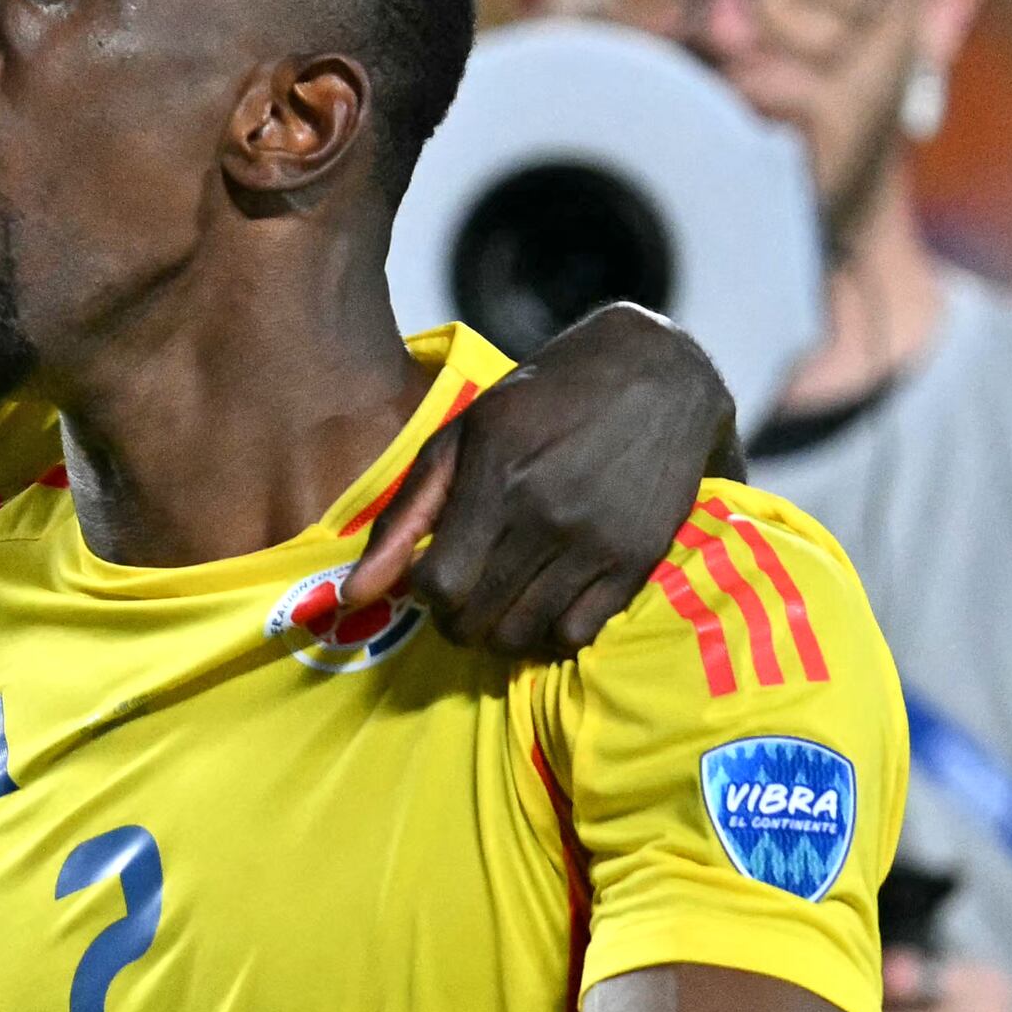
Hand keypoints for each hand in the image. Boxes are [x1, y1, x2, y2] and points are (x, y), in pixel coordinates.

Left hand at [359, 305, 733, 660]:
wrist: (656, 374)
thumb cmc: (544, 398)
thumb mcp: (464, 434)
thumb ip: (406, 515)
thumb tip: (355, 594)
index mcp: (496, 478)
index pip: (439, 585)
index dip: (425, 592)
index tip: (435, 574)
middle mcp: (546, 516)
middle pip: (477, 620)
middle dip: (456, 621)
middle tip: (464, 599)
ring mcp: (596, 543)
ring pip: (523, 636)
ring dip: (499, 634)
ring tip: (501, 604)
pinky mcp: (636, 560)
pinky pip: (578, 635)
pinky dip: (551, 635)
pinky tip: (545, 606)